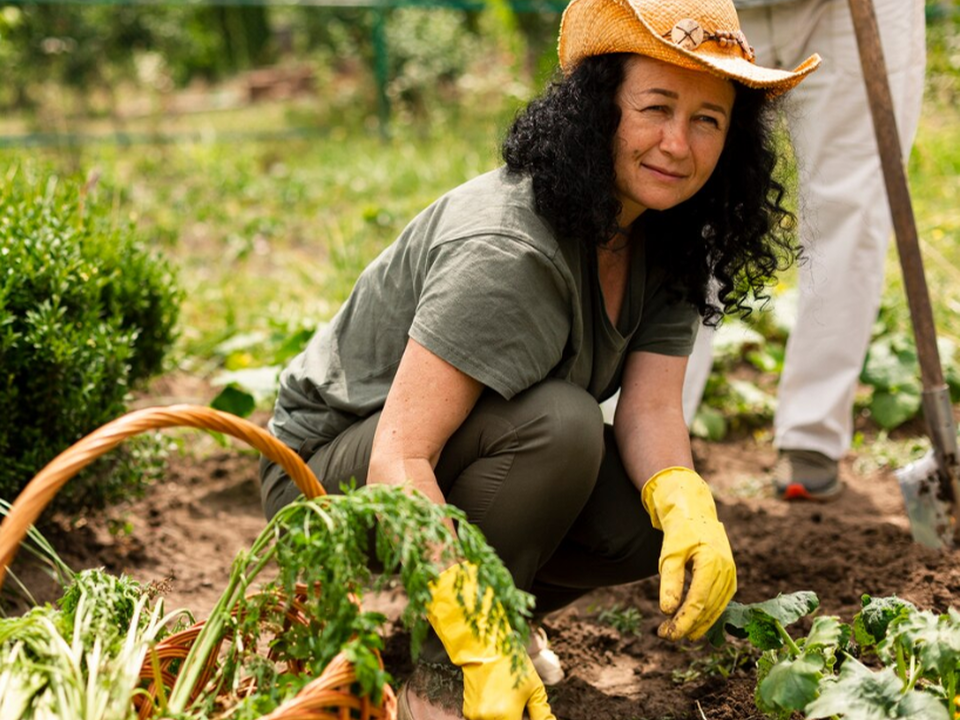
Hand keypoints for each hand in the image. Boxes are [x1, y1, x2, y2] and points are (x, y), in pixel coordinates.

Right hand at [426, 562, 555, 719]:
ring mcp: (475, 717)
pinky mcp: (468, 712)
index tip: (529, 714)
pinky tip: (498, 699)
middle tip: (521, 706)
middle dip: (516, 718)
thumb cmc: (512, 665)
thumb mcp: (533, 688)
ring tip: (509, 701)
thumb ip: (542, 713)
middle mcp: (488, 719)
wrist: (483, 647)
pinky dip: (493, 715)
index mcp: (507, 716)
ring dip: (505, 718)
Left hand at [641, 467, 736, 640]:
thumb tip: (667, 611)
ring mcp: (731, 575)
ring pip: (716, 609)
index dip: (683, 621)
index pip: (698, 602)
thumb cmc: (681, 532)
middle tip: (665, 635)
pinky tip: (693, 623)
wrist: (696, 513)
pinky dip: (707, 615)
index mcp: (712, 563)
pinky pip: (720, 602)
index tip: (667, 633)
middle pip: (708, 609)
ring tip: (676, 633)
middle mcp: (726, 571)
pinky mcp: (729, 578)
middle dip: (687, 625)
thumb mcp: (670, 554)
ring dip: (697, 624)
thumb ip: (670, 582)